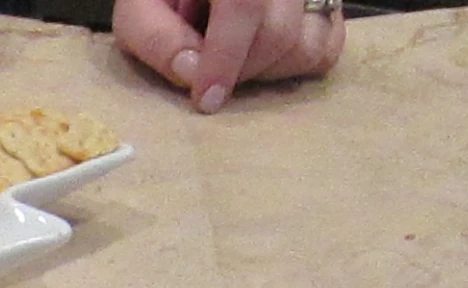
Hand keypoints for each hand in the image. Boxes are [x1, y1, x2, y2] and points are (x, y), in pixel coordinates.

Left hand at [112, 0, 344, 112]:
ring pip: (307, 45)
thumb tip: (189, 71)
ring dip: (265, 71)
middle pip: (278, 34)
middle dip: (238, 71)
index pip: (245, 5)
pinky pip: (326, 48)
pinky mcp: (327, 4)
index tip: (206, 98)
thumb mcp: (140, 7)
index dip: (225, 58)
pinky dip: (294, 66)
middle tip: (209, 72)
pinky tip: (261, 57)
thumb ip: (155, 35)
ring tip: (234, 54)